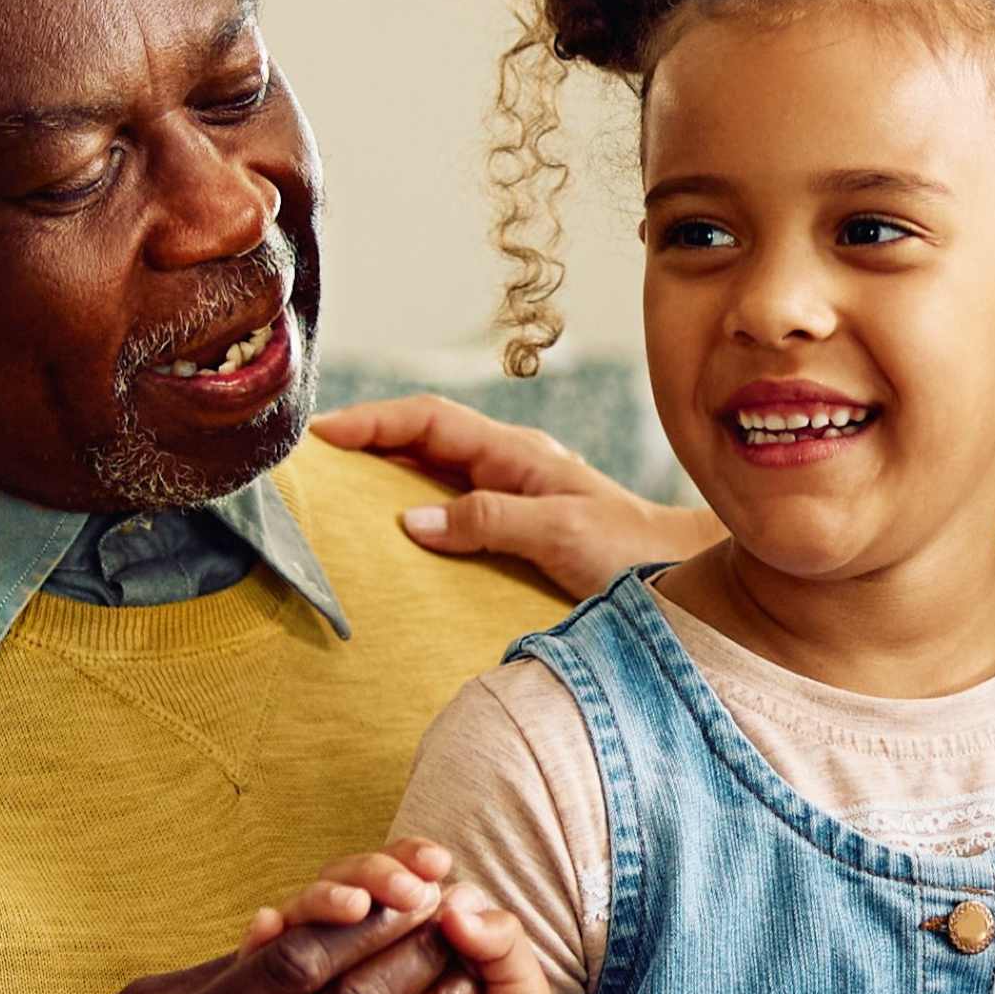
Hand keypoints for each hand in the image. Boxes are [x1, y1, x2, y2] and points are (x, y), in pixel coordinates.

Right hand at [311, 394, 719, 600]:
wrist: (687, 573)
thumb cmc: (634, 550)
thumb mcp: (561, 533)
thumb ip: (490, 520)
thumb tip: (408, 518)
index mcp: (517, 452)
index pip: (430, 420)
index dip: (373, 422)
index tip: (323, 434)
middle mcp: (510, 465)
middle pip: (422, 439)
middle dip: (365, 441)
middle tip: (308, 462)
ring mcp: (513, 493)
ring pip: (433, 472)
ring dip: (383, 475)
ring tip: (330, 493)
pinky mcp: (517, 527)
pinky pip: (451, 507)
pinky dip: (411, 510)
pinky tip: (388, 534)